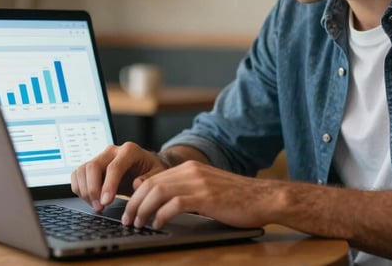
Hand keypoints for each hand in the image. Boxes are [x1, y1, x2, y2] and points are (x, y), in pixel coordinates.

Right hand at [71, 142, 167, 211]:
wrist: (145, 166)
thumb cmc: (151, 170)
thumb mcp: (157, 174)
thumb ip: (148, 179)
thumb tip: (137, 184)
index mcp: (129, 151)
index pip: (114, 167)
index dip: (108, 185)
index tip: (106, 202)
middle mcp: (111, 151)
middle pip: (93, 166)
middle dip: (93, 189)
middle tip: (100, 207)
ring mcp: (100, 157)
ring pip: (82, 170)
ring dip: (85, 191)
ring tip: (97, 206)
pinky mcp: (91, 166)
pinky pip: (77, 175)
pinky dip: (80, 189)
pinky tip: (91, 200)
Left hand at [123, 160, 278, 228]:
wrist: (264, 198)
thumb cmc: (237, 198)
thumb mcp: (207, 189)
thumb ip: (184, 189)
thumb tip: (155, 196)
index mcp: (191, 168)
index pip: (154, 178)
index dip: (137, 195)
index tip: (129, 209)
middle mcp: (192, 171)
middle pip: (151, 184)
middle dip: (135, 203)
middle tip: (127, 220)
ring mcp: (199, 183)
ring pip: (158, 192)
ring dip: (143, 210)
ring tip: (138, 224)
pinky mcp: (205, 197)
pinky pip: (174, 204)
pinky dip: (161, 215)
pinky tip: (158, 224)